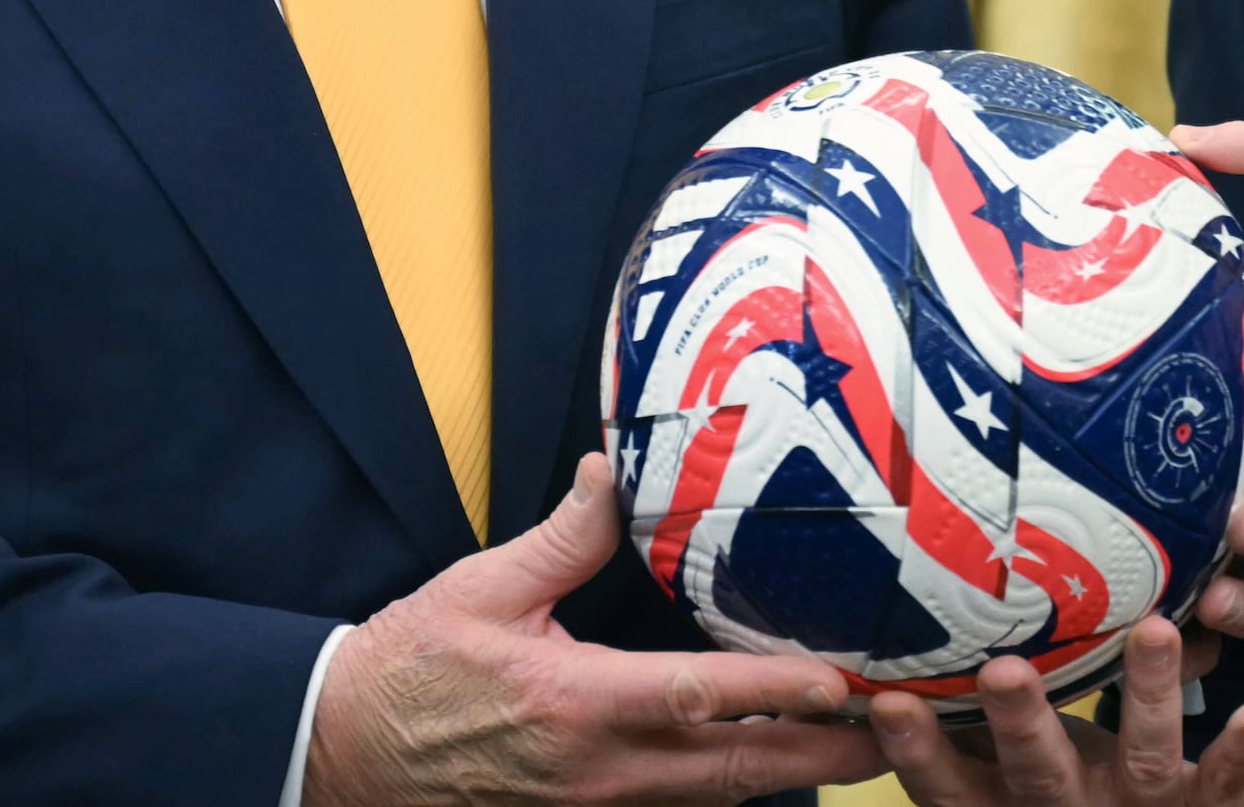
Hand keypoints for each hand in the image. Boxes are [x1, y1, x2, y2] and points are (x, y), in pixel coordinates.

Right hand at [304, 455, 888, 806]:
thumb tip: (612, 469)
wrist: (344, 753)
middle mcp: (599, 767)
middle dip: (822, 755)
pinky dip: (736, 791)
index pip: (695, 699)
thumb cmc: (410, 669)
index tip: (839, 682)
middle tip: (899, 732)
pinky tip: (777, 768)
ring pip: (716, 800)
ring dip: (791, 776)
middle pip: (733, 771)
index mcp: (575, 702)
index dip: (772, 693)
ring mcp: (596, 802)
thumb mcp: (480, 588)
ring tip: (865, 749)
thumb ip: (561, 535)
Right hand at [870, 616, 1243, 806]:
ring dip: (1150, 697)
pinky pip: (1224, 785)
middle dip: (1021, 722)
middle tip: (1003, 670)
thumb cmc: (1066, 794)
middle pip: (1039, 774)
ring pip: (1144, 761)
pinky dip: (1240, 752)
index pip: (951, 787)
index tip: (885, 702)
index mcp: (1009, 805)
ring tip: (1155, 632)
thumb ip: (968, 726)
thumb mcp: (1006, 775)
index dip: (918, 751)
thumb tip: (894, 640)